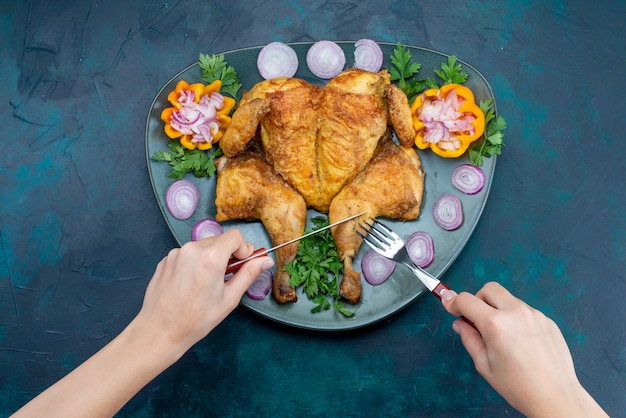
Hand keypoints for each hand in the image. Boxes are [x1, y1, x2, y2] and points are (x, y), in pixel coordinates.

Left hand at [133, 229, 273, 360]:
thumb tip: (265, 260)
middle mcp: (192, 249)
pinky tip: (190, 284)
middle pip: (219, 240)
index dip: (243, 248)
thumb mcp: (229, 298)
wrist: (160, 331)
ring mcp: (176, 253)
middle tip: (225, 276)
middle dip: (227, 254)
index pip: (235, 236)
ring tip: (205, 283)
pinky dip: (193, 263)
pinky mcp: (165, 260)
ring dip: (209, 258)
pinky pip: (187, 254)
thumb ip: (249, 274)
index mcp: (210, 257)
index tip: (241, 263)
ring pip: (202, 247)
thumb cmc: (196, 319)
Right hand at [440, 282, 606, 417]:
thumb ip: (469, 339)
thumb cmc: (518, 386)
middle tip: (477, 320)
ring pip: (508, 299)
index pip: (467, 299)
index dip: (454, 302)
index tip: (450, 305)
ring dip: (499, 309)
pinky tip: (520, 341)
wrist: (555, 397)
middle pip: (489, 289)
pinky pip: (525, 311)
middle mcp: (516, 313)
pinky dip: (516, 319)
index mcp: (496, 324)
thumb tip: (460, 323)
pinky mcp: (547, 320)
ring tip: (503, 336)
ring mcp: (534, 315)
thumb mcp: (484, 365)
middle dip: (478, 300)